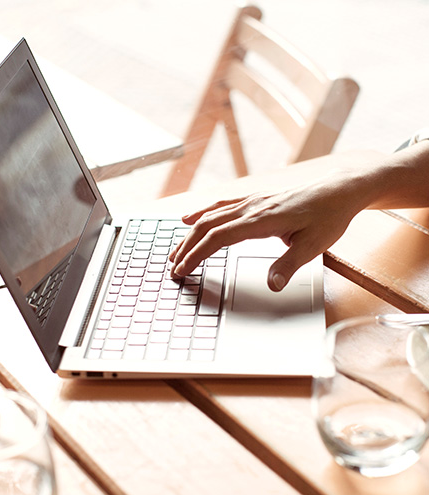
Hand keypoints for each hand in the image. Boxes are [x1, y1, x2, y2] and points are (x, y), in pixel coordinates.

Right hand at [169, 177, 361, 290]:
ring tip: (175, 250)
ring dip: (190, 233)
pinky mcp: (254, 199)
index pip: (219, 238)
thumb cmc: (328, 217)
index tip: (183, 269)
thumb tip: (272, 286)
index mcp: (262, 220)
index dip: (197, 254)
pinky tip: (190, 218)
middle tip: (173, 267)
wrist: (338, 190)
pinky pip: (221, 205)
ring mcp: (251, 201)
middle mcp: (252, 208)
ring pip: (210, 215)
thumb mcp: (314, 245)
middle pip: (207, 226)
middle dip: (187, 247)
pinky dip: (202, 213)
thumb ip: (289, 265)